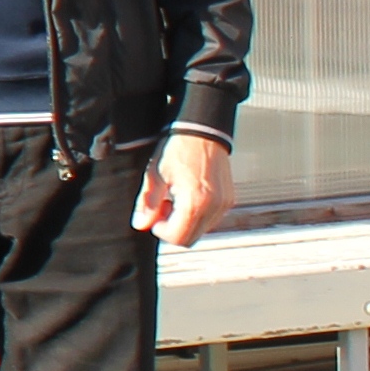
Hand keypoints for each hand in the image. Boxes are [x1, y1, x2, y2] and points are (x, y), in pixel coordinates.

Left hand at [137, 129, 234, 246]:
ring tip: (173, 200)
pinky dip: (196, 216)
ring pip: (200, 230)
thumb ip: (147, 203)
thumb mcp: (155, 175)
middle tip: (162, 208)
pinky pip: (210, 220)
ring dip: (184, 223)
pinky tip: (186, 198)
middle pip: (190, 239)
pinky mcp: (228, 199)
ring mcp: (224, 203)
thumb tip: (141, 224)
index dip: (160, 231)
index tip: (154, 216)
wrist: (202, 132)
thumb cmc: (178, 149)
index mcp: (195, 202)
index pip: (178, 237)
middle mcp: (214, 206)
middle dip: (172, 229)